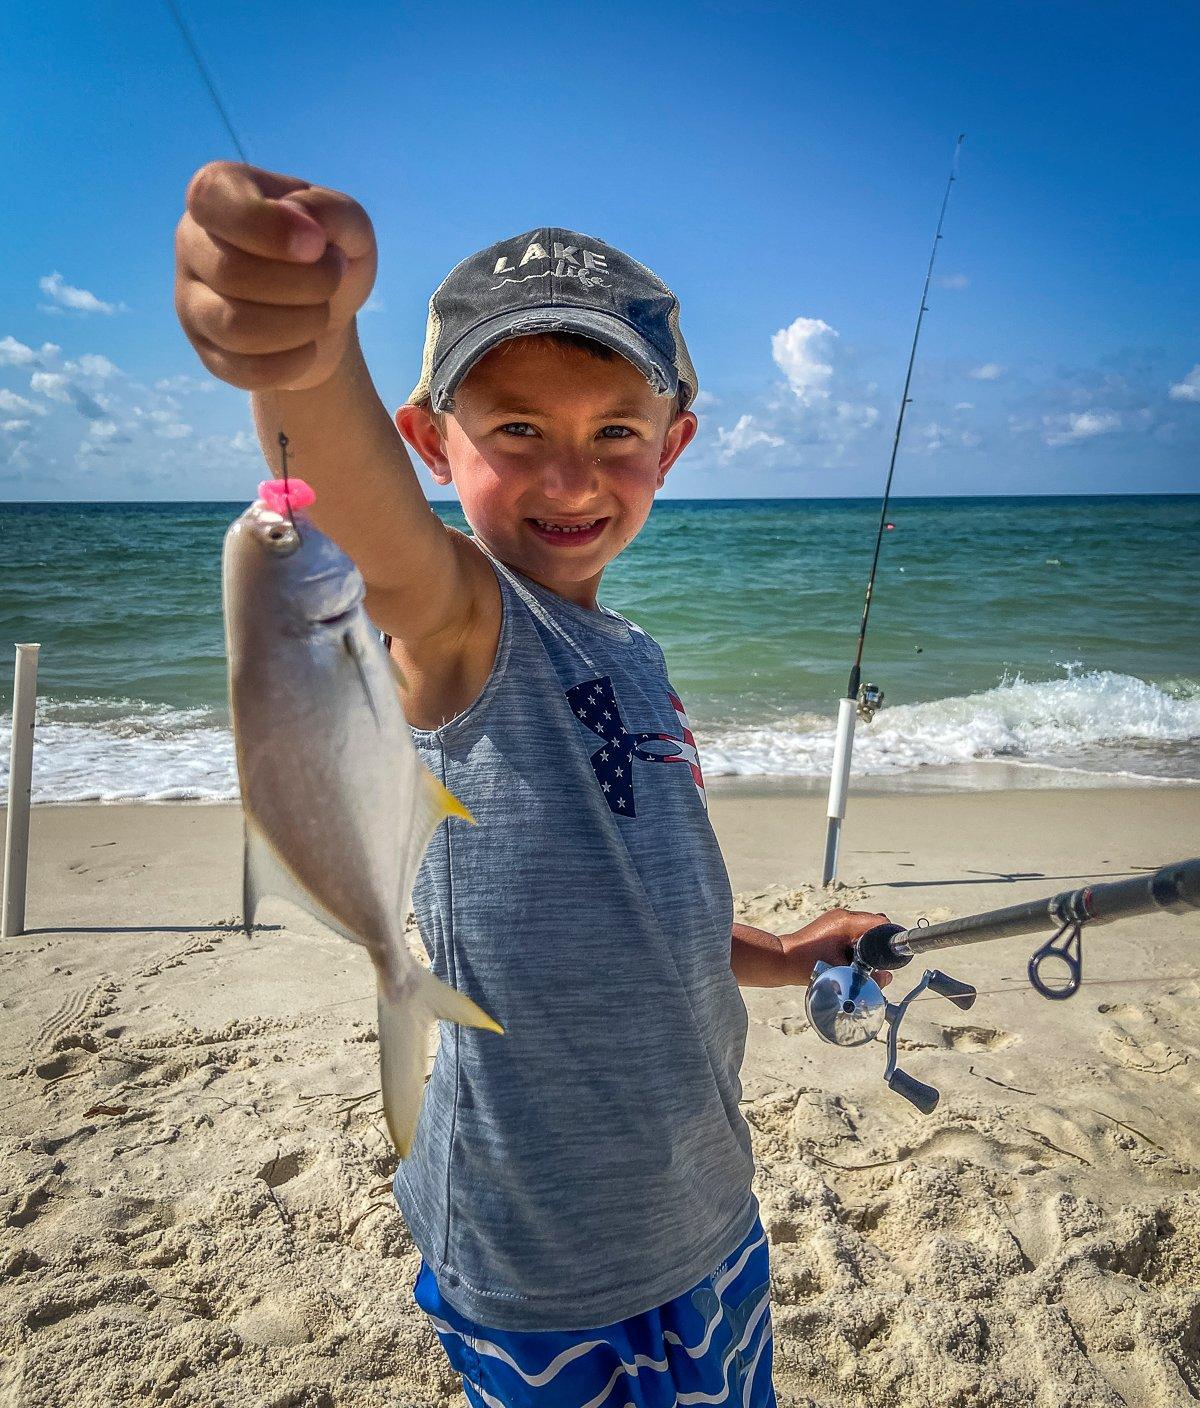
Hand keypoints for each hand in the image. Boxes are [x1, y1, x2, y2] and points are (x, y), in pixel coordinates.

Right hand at [174, 161, 377, 391]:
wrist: (330, 312)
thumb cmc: (330, 255)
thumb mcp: (349, 224)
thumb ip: (331, 211)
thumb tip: (299, 221)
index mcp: (218, 193)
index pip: (213, 200)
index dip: (269, 227)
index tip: (318, 244)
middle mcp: (192, 243)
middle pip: (231, 272)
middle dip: (304, 283)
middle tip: (334, 277)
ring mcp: (192, 301)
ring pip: (235, 326)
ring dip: (301, 324)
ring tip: (321, 312)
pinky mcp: (208, 352)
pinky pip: (246, 370)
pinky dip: (293, 363)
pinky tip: (308, 346)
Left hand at [779, 907, 893, 987]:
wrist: (783, 961)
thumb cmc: (806, 964)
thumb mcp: (841, 972)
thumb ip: (868, 976)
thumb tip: (888, 978)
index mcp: (847, 921)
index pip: (881, 923)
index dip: (889, 938)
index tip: (892, 954)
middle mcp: (842, 916)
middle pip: (874, 926)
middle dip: (877, 945)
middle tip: (874, 963)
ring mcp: (835, 920)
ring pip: (863, 931)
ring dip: (866, 946)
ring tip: (860, 963)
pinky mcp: (831, 927)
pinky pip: (852, 933)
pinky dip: (855, 946)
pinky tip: (849, 960)